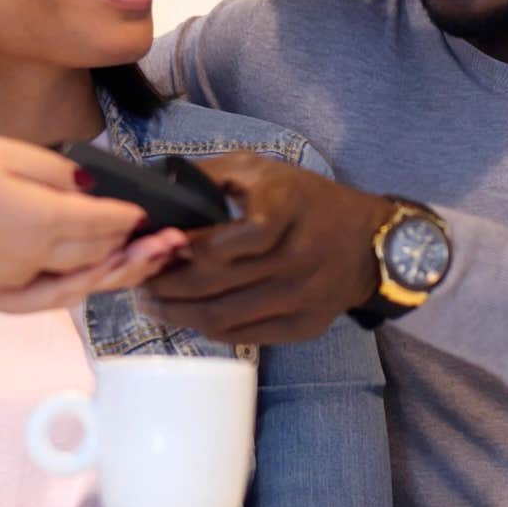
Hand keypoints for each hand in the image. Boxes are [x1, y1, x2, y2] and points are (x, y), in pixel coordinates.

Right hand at [0, 137, 157, 312]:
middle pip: (101, 254)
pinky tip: (93, 284)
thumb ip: (56, 172)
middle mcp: (36, 257)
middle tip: (171, 241)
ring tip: (147, 264)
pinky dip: (79, 292)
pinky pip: (50, 301)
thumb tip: (93, 187)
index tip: (150, 212)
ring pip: (82, 282)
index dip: (133, 217)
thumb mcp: (6, 153)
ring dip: (120, 273)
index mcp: (42, 219)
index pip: (106, 222)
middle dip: (139, 247)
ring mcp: (17, 281)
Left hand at [143, 152, 390, 343]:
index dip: (181, 252)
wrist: (368, 241)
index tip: (153, 249)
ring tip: (153, 304)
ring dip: (178, 315)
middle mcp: (296, 258)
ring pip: (223, 318)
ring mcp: (302, 297)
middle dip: (166, 288)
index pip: (222, 244)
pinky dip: (209, 329)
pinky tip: (189, 317)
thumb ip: (208, 176)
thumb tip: (154, 192)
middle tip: (139, 282)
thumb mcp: (261, 170)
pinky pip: (244, 336)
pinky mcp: (305, 326)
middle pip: (214, 285)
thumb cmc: (303, 200)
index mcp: (284, 211)